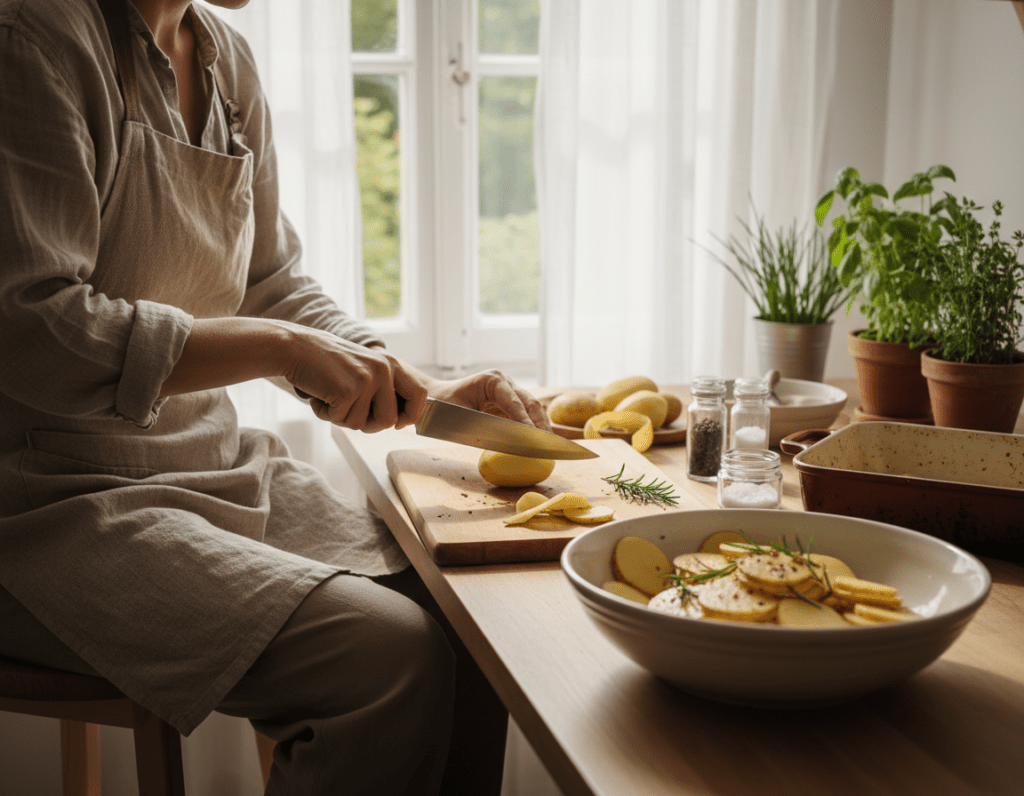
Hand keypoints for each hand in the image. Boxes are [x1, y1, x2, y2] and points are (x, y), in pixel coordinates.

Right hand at [286, 329, 427, 431]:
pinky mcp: (349, 390)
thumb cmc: (326, 364)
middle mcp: (384, 370)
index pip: (420, 395)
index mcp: (391, 364)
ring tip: (329, 397)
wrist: (295, 348)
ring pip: (362, 424)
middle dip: (369, 425)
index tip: (398, 423)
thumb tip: (399, 420)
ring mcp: (367, 380)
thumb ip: (382, 388)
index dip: (411, 415)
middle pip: (390, 421)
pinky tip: (319, 396)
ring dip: (342, 418)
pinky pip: (342, 420)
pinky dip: (326, 414)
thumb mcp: (364, 368)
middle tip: (348, 412)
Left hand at [421, 369, 550, 430]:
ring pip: (532, 407)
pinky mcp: (510, 401)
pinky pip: (527, 413)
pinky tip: (542, 440)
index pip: (514, 401)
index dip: (525, 420)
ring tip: (549, 444)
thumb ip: (483, 427)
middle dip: (539, 423)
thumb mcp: (459, 417)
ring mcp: (509, 389)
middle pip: (529, 402)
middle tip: (546, 443)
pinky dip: (535, 426)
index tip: (533, 437)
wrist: (435, 398)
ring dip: (541, 425)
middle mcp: (504, 381)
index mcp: (491, 380)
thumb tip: (505, 441)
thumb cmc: (443, 406)